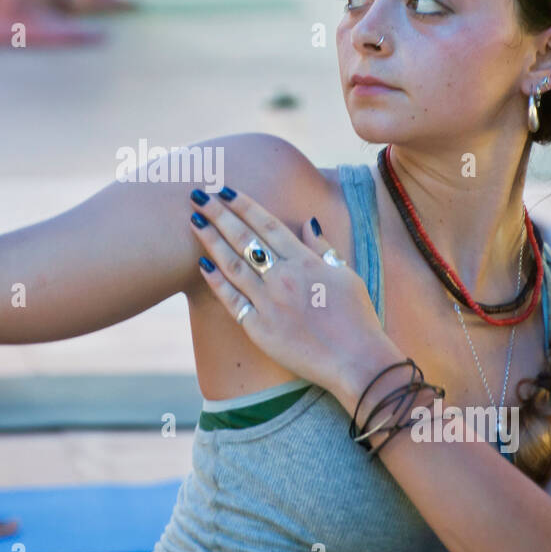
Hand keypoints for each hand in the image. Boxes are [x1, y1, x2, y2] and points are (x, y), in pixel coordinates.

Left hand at [189, 186, 403, 400]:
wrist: (356, 361)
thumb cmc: (356, 318)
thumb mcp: (346, 275)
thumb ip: (323, 247)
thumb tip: (307, 222)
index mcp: (305, 262)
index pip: (267, 224)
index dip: (244, 205)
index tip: (225, 190)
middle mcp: (283, 278)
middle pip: (244, 239)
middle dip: (219, 214)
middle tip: (197, 195)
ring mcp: (268, 303)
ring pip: (232, 265)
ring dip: (211, 241)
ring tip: (194, 221)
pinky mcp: (259, 328)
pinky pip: (232, 301)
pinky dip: (216, 282)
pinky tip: (202, 265)